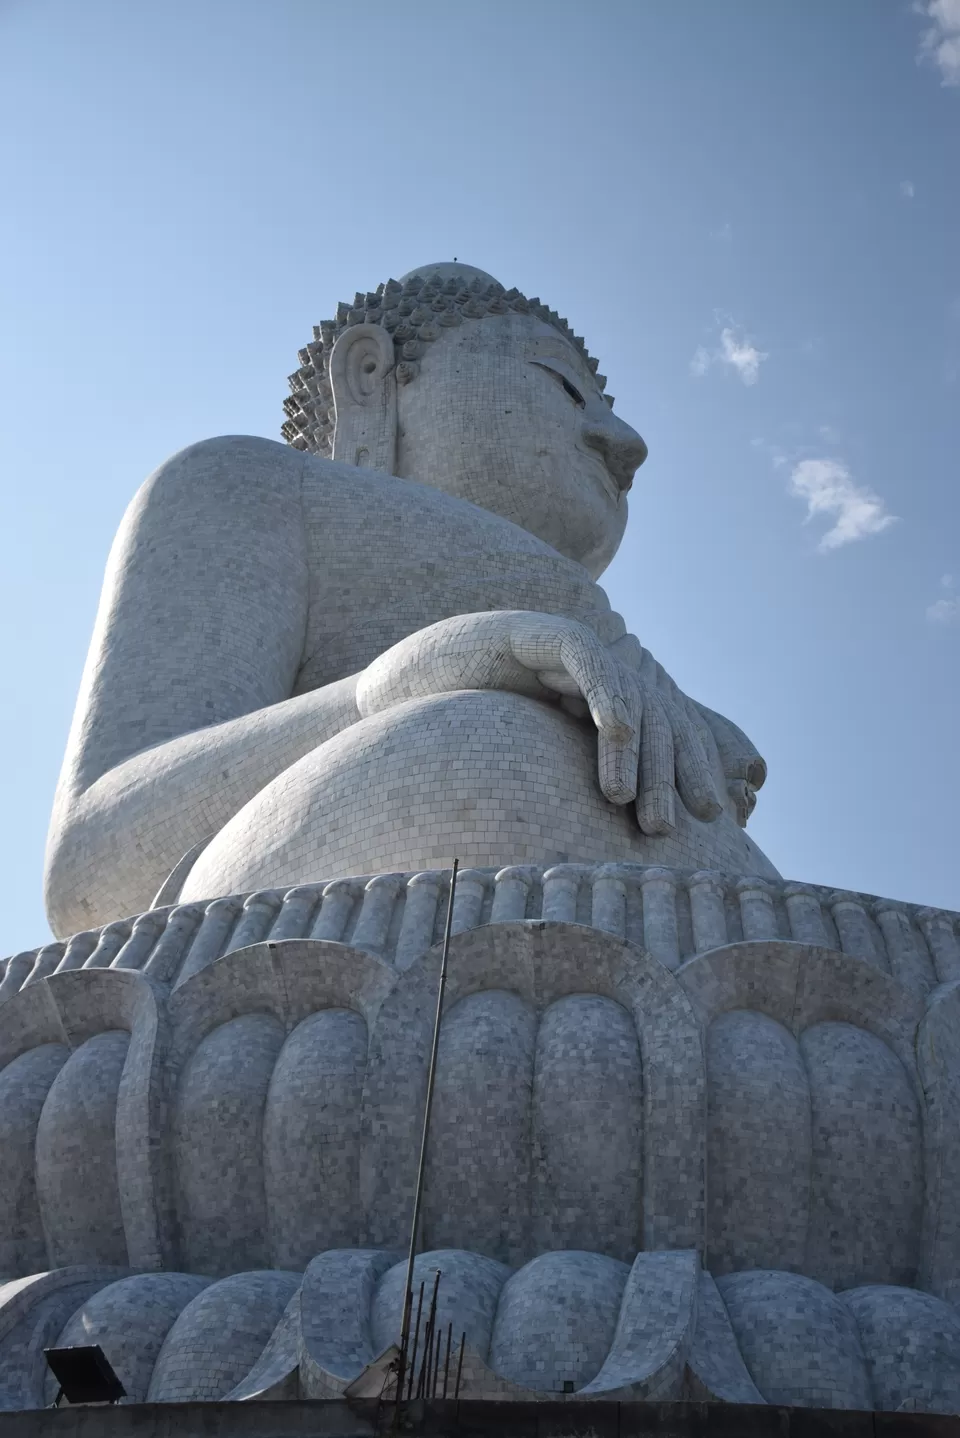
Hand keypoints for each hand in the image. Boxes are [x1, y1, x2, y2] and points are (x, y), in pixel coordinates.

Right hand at [356, 611, 753, 834]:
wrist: (377, 709)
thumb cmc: (443, 746)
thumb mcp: (528, 770)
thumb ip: (575, 777)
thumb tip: (631, 825)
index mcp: (585, 693)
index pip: (658, 719)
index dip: (689, 762)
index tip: (712, 816)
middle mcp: (582, 665)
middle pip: (658, 706)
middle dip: (683, 765)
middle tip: (705, 820)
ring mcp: (559, 645)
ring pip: (633, 695)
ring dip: (648, 760)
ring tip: (646, 819)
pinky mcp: (535, 634)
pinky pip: (592, 670)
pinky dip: (612, 721)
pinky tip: (614, 778)